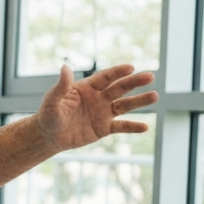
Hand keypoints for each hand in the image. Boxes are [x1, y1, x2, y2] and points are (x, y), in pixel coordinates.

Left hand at [36, 64, 157, 151]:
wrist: (49, 136)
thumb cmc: (48, 115)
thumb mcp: (52, 100)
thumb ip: (61, 86)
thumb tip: (65, 66)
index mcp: (86, 88)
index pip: (105, 78)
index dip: (117, 72)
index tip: (131, 67)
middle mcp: (98, 98)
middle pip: (119, 88)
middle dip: (134, 83)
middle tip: (150, 76)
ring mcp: (102, 113)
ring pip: (124, 106)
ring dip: (139, 101)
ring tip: (155, 96)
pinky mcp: (104, 128)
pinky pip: (121, 126)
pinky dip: (132, 127)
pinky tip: (145, 127)